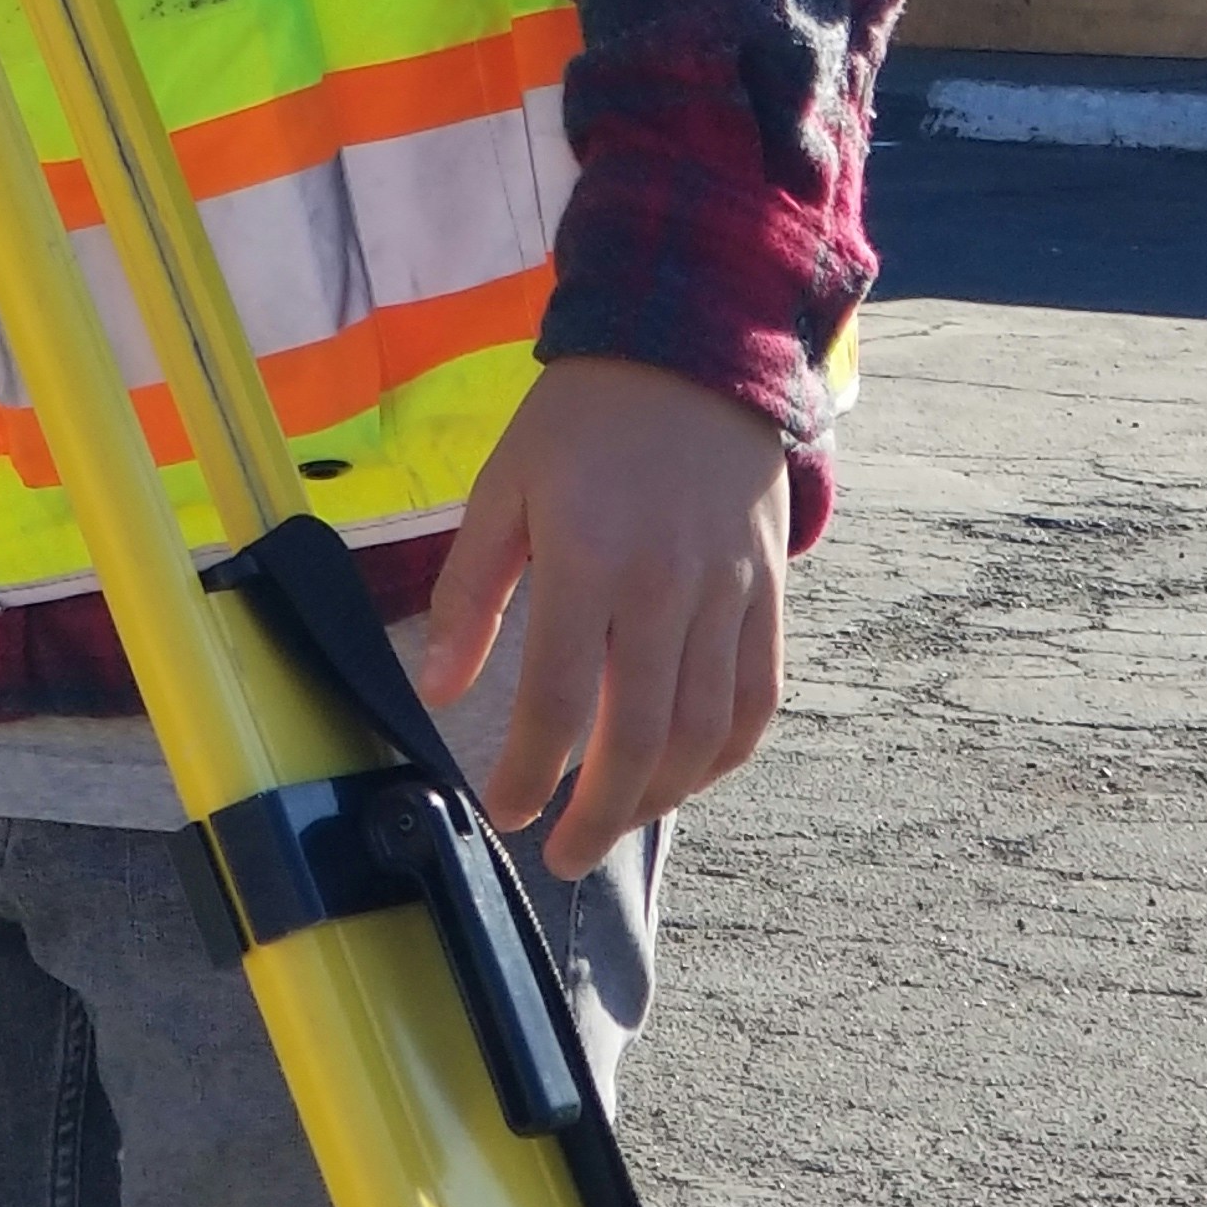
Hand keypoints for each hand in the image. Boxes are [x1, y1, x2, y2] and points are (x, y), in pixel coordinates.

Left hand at [413, 356, 788, 877]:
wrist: (695, 352)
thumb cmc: (581, 423)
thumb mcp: (503, 486)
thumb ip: (469, 593)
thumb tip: (437, 690)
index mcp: (586, 556)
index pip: (557, 699)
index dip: (527, 771)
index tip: (503, 810)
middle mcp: (664, 587)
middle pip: (637, 738)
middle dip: (596, 816)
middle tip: (561, 854)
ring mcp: (726, 594)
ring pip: (701, 732)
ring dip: (658, 798)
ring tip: (614, 824)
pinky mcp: (769, 595)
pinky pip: (757, 699)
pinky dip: (725, 756)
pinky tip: (686, 778)